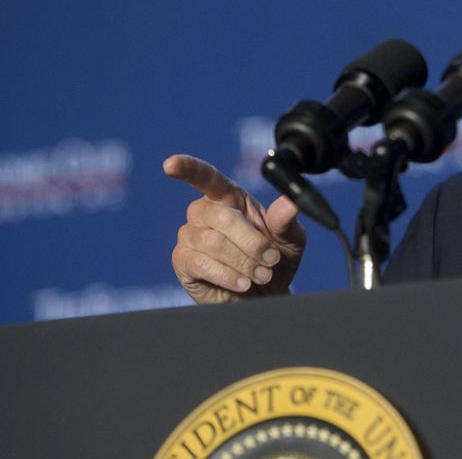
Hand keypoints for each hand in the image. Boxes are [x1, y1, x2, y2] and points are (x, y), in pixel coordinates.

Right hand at [164, 154, 305, 303]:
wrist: (266, 295)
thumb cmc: (275, 260)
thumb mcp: (290, 239)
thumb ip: (286, 220)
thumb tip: (290, 203)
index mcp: (229, 196)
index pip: (206, 177)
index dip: (188, 168)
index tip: (171, 164)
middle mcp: (204, 211)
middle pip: (223, 218)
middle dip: (252, 243)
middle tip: (270, 260)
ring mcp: (189, 235)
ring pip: (214, 243)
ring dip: (244, 262)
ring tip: (260, 274)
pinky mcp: (183, 261)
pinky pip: (201, 263)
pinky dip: (227, 275)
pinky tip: (242, 283)